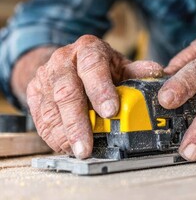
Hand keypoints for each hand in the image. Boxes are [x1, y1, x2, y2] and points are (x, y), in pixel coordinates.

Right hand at [26, 35, 162, 158]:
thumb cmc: (99, 66)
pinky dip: (53, 135)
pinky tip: (65, 146)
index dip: (101, 90)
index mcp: (88, 49)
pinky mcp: (34, 92)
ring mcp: (46, 77)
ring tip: (78, 151)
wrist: (67, 62)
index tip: (110, 112)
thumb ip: (136, 72)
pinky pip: (40, 117)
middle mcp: (63, 60)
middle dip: (78, 122)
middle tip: (88, 146)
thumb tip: (156, 73)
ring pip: (51, 108)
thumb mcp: (120, 65)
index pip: (93, 67)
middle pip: (68, 92)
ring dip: (64, 134)